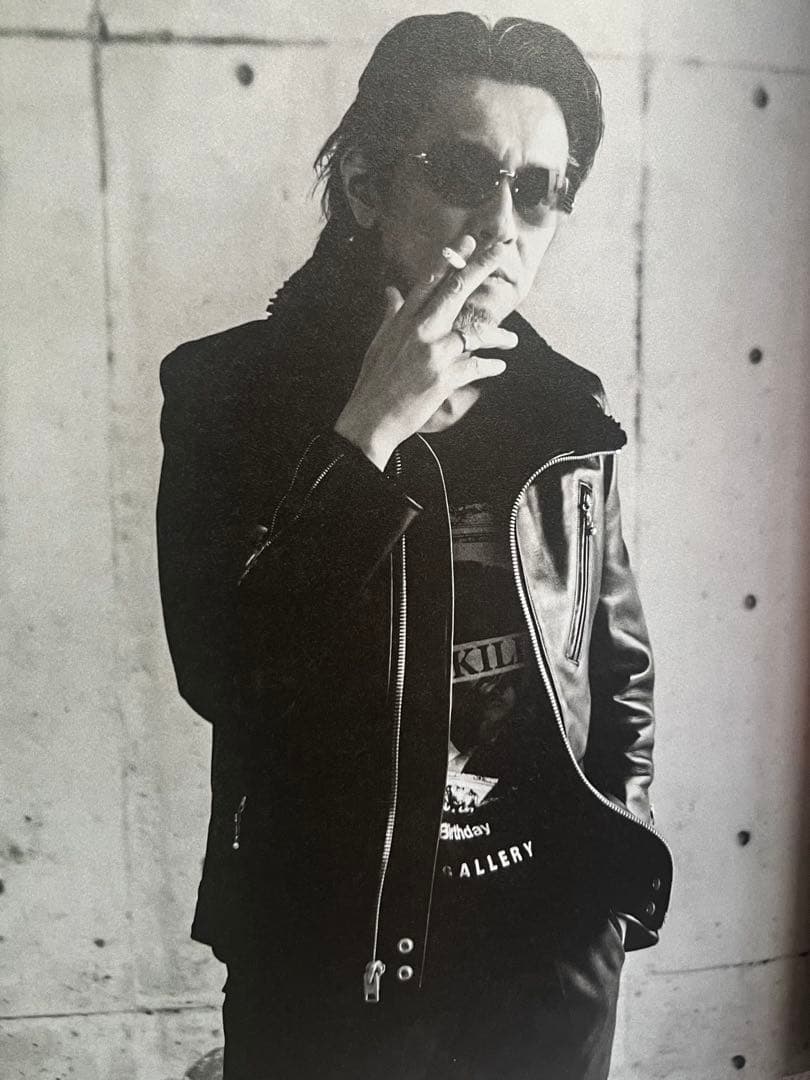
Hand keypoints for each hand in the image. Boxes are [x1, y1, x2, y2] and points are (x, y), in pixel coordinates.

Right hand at [334, 235, 518, 469]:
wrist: (370, 420)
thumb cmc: (373, 382)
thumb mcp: (378, 343)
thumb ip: (390, 314)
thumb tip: (391, 291)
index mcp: (403, 320)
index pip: (429, 281)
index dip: (450, 259)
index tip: (467, 241)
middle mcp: (420, 330)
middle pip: (455, 291)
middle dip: (480, 268)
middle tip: (501, 250)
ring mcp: (434, 353)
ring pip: (475, 333)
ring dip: (498, 336)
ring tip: (512, 341)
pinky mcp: (445, 377)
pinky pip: (477, 366)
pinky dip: (490, 366)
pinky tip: (499, 367)